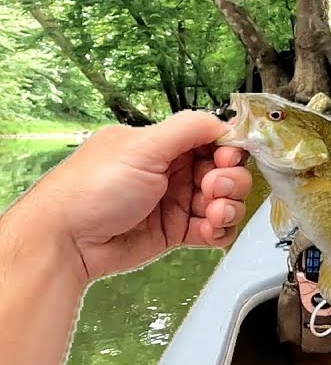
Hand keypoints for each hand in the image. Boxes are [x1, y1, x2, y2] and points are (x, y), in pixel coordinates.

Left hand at [17, 110, 252, 283]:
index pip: (214, 139)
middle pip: (227, 170)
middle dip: (230, 180)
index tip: (227, 159)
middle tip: (213, 189)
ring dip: (229, 207)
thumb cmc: (90, 191)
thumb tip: (224, 121)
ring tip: (213, 214)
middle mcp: (173, 171)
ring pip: (227, 200)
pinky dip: (220, 230)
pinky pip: (216, 229)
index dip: (229, 149)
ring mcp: (177, 202)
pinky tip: (209, 230)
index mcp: (163, 144)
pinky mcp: (177, 231)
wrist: (66, 243)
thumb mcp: (141, 147)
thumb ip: (187, 128)